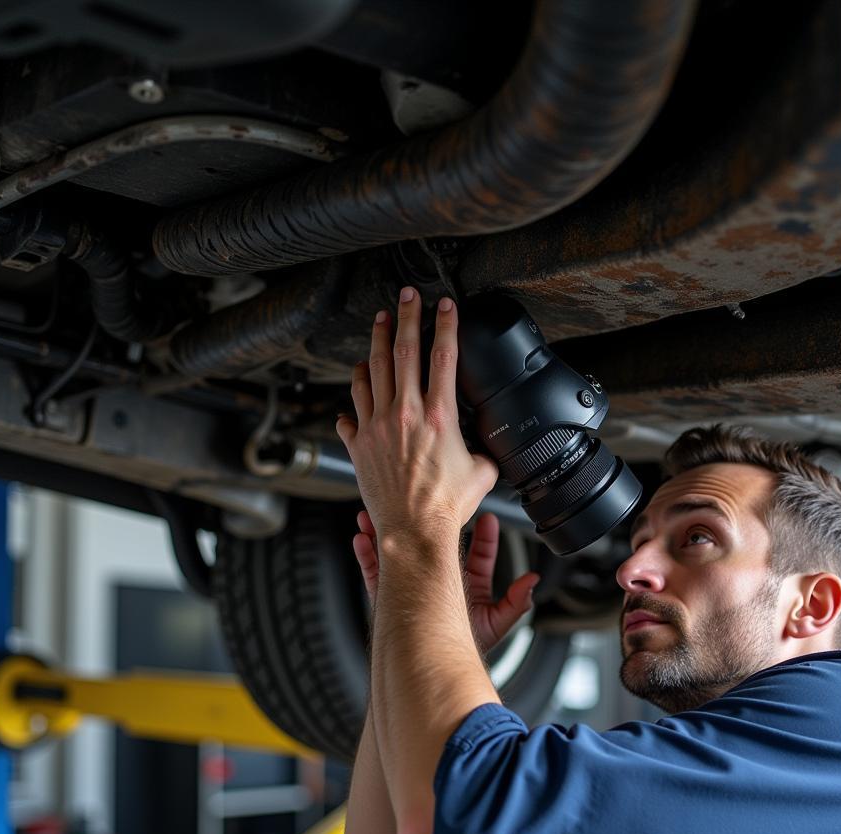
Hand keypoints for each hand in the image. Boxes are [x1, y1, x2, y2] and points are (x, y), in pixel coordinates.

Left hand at [335, 286, 497, 549]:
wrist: (413, 530)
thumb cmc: (447, 506)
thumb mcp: (481, 471)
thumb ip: (483, 449)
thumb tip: (487, 444)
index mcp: (439, 416)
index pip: (443, 356)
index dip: (445, 325)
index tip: (445, 304)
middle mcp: (405, 413)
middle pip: (404, 351)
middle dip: (406, 317)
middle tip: (406, 296)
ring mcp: (377, 425)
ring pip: (373, 371)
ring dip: (377, 342)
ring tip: (380, 323)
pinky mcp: (359, 442)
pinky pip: (352, 406)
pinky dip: (356, 389)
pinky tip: (359, 380)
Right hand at [353, 509, 539, 651]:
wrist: (432, 668)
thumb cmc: (460, 649)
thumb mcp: (495, 625)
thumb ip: (515, 603)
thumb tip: (532, 581)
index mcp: (469, 586)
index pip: (479, 554)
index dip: (484, 534)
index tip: (487, 517)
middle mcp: (441, 582)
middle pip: (436, 542)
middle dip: (432, 520)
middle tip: (431, 500)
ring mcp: (415, 586)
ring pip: (401, 550)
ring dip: (392, 530)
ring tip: (386, 511)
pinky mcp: (391, 597)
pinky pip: (375, 572)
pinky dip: (367, 554)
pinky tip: (362, 538)